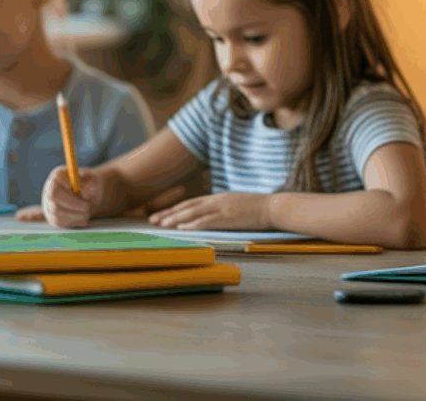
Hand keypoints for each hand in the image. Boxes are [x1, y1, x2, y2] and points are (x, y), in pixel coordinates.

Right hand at [35, 165, 104, 227]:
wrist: (89, 198)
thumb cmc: (90, 186)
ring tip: (87, 214)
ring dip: (74, 215)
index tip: (82, 194)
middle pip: (53, 197)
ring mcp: (49, 203)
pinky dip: (72, 222)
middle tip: (87, 208)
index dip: (67, 188)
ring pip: (56, 212)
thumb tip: (85, 193)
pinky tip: (82, 219)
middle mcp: (50, 188)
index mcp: (59, 175)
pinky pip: (58, 221)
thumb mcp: (94, 181)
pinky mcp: (51, 216)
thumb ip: (90, 184)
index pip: (57, 180)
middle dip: (72, 204)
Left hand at [147, 192, 272, 230]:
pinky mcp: (228, 217)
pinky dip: (192, 224)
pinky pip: (206, 221)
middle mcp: (217, 200)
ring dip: (175, 219)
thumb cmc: (258, 208)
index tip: (162, 214)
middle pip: (187, 206)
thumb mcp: (237, 205)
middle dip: (169, 213)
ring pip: (193, 213)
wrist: (273, 207)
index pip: (192, 202)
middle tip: (152, 219)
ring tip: (161, 224)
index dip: (175, 208)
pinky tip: (182, 228)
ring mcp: (222, 208)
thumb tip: (212, 216)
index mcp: (218, 198)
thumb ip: (223, 208)